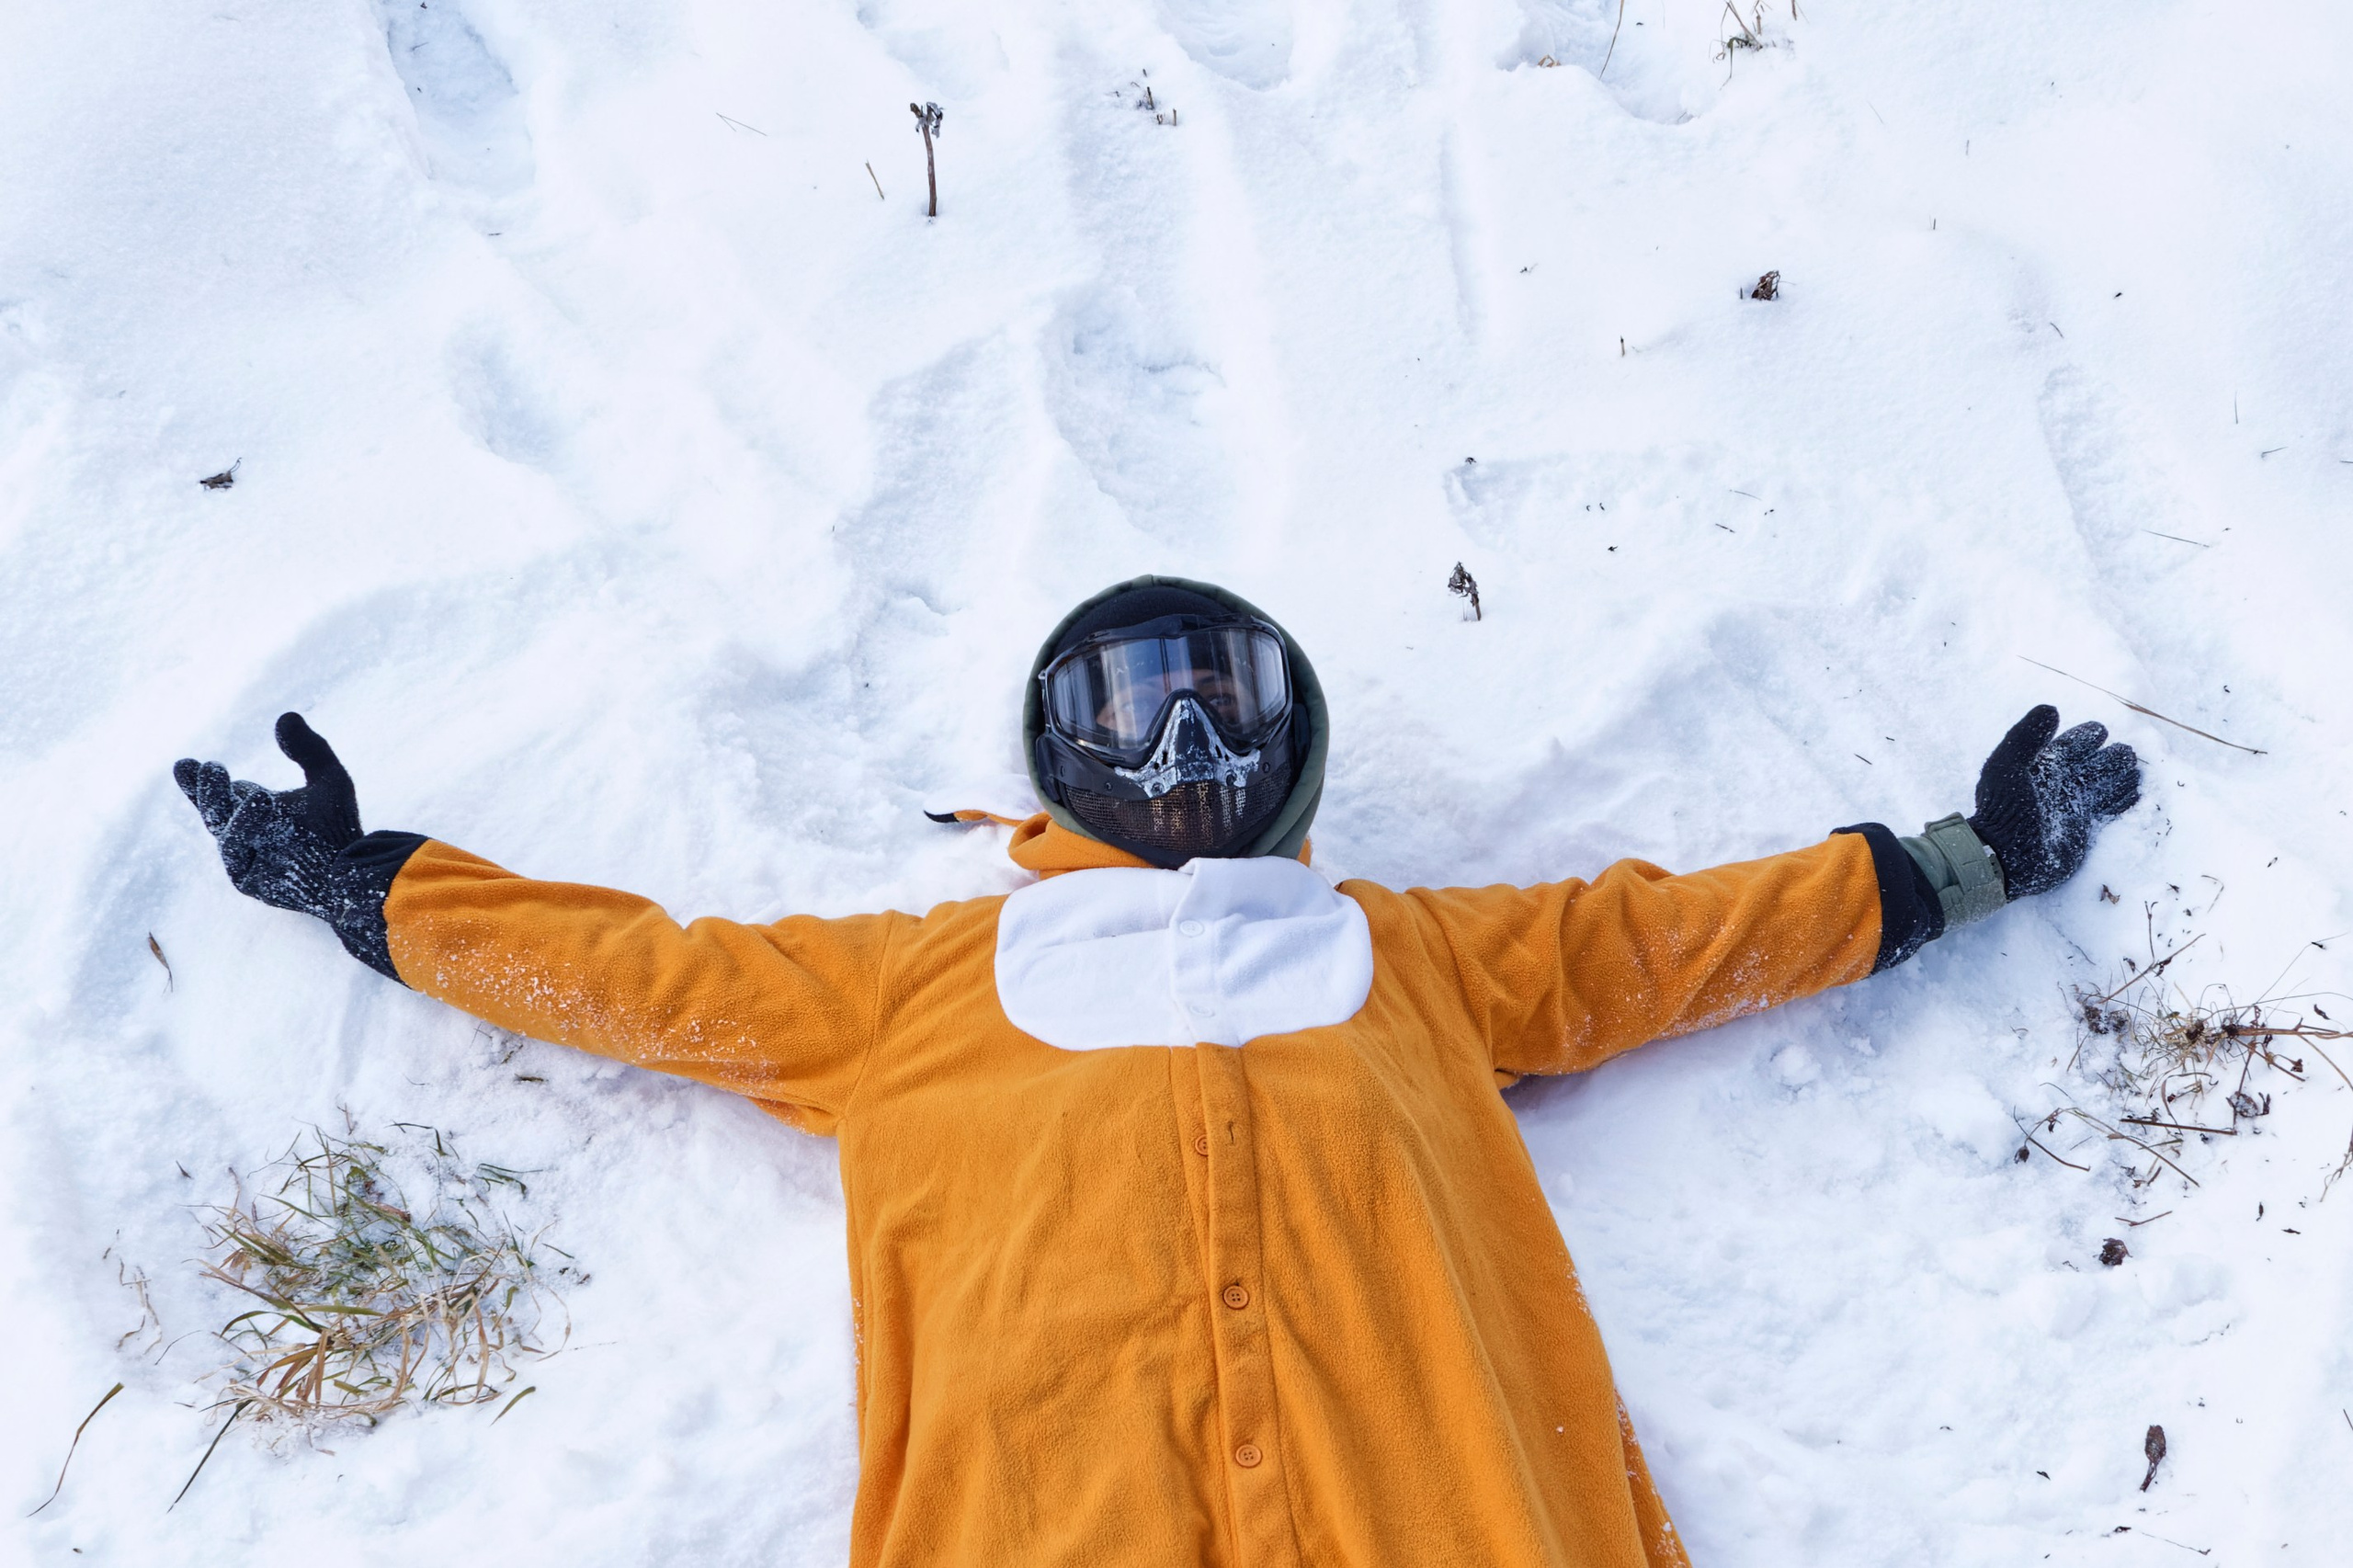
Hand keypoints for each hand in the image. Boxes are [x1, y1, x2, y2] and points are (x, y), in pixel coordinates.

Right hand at [175, 713, 365, 918]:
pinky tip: (259, 799)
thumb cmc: (340, 828)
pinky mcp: (247, 879)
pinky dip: (245, 823)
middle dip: (205, 787)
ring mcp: (242, 858)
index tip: (188, 764)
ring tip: (217, 771)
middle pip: (214, 808)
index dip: (199, 780)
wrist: (354, 870)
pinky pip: (238, 848)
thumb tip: (286, 716)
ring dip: (216, 799)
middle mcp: (242, 834)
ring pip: (222, 826)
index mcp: (251, 810)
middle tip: (202, 765)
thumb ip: (309, 749)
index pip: (220, 792)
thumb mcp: (329, 779)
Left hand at [1966, 705, 2140, 896]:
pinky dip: (2121, 801)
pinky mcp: (2081, 829)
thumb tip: (2051, 709)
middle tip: (2127, 753)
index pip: (2068, 747)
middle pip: (2090, 766)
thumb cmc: (2007, 808)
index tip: (2100, 731)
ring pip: (2102, 786)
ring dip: (2119, 777)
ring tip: (2136, 769)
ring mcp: (2071, 808)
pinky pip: (2106, 810)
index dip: (2085, 738)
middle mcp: (2058, 786)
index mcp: (2041, 769)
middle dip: (2109, 758)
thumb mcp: (2008, 766)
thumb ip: (2027, 737)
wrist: (2009, 855)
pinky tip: (2135, 793)